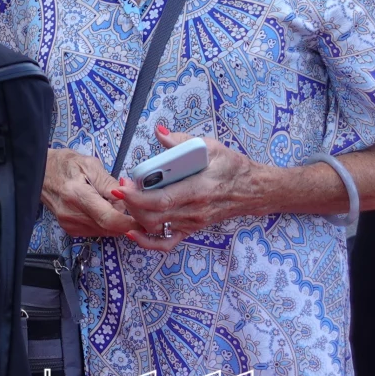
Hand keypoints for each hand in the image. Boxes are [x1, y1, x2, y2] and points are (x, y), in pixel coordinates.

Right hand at [41, 148, 134, 239]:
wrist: (38, 172)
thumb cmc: (63, 164)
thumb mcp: (90, 165)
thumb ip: (111, 183)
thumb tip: (131, 196)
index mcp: (76, 195)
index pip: (111, 219)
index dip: (132, 222)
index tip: (145, 217)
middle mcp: (72, 215)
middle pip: (112, 227)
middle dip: (126, 218)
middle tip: (128, 202)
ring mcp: (70, 225)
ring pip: (107, 231)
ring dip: (116, 220)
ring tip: (109, 201)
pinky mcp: (71, 230)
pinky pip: (98, 231)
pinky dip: (105, 222)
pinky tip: (100, 207)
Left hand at [115, 127, 266, 253]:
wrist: (254, 190)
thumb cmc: (232, 167)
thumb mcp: (212, 147)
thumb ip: (182, 141)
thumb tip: (159, 133)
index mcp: (198, 189)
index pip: (162, 199)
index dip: (137, 196)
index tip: (120, 186)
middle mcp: (194, 210)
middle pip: (153, 215)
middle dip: (130, 203)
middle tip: (120, 187)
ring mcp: (192, 223)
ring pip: (155, 227)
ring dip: (135, 215)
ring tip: (127, 199)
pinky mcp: (191, 229)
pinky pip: (167, 243)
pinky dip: (148, 242)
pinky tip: (134, 232)